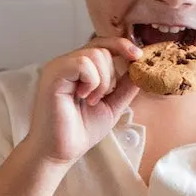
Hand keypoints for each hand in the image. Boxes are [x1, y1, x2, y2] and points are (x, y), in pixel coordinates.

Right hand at [27, 37, 139, 169]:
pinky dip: (92, 81)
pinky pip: (83, 63)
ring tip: (90, 101)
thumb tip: (141, 69)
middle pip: (102, 48)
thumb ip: (125, 87)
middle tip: (100, 97)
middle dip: (111, 74)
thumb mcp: (112, 105)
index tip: (137, 56)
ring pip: (95, 54)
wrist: (60, 152)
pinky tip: (83, 97)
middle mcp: (66, 63)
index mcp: (78, 68)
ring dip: (102, 81)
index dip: (121, 45)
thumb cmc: (80, 131)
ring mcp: (59, 66)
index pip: (101, 43)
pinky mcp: (54, 74)